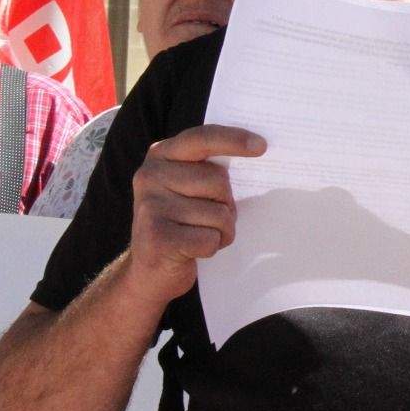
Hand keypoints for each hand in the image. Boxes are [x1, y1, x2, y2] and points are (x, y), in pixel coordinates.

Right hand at [123, 124, 265, 305]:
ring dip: (221, 229)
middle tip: (211, 216)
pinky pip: (210, 239)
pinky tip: (193, 250)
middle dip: (227, 203)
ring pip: (218, 213)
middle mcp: (150, 176)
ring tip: (200, 234)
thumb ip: (209, 169)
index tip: (261, 146)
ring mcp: (151, 207)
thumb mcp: (189, 187)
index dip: (232, 140)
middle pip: (218, 180)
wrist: (149, 271)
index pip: (201, 138)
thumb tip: (256, 151)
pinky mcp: (158, 237)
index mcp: (160, 155)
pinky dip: (211, 247)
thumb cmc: (182, 222)